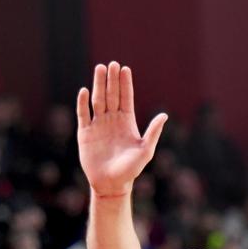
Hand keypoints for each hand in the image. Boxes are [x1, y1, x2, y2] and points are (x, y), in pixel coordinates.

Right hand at [77, 61, 167, 196]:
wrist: (111, 184)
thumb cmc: (130, 170)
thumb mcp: (145, 151)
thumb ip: (153, 132)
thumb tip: (165, 115)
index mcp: (127, 122)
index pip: (126, 98)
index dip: (125, 84)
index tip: (124, 68)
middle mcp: (112, 120)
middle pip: (111, 95)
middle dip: (111, 80)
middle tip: (111, 64)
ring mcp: (98, 126)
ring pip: (97, 101)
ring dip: (98, 85)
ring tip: (99, 69)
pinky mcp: (85, 134)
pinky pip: (83, 115)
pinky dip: (82, 103)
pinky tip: (84, 91)